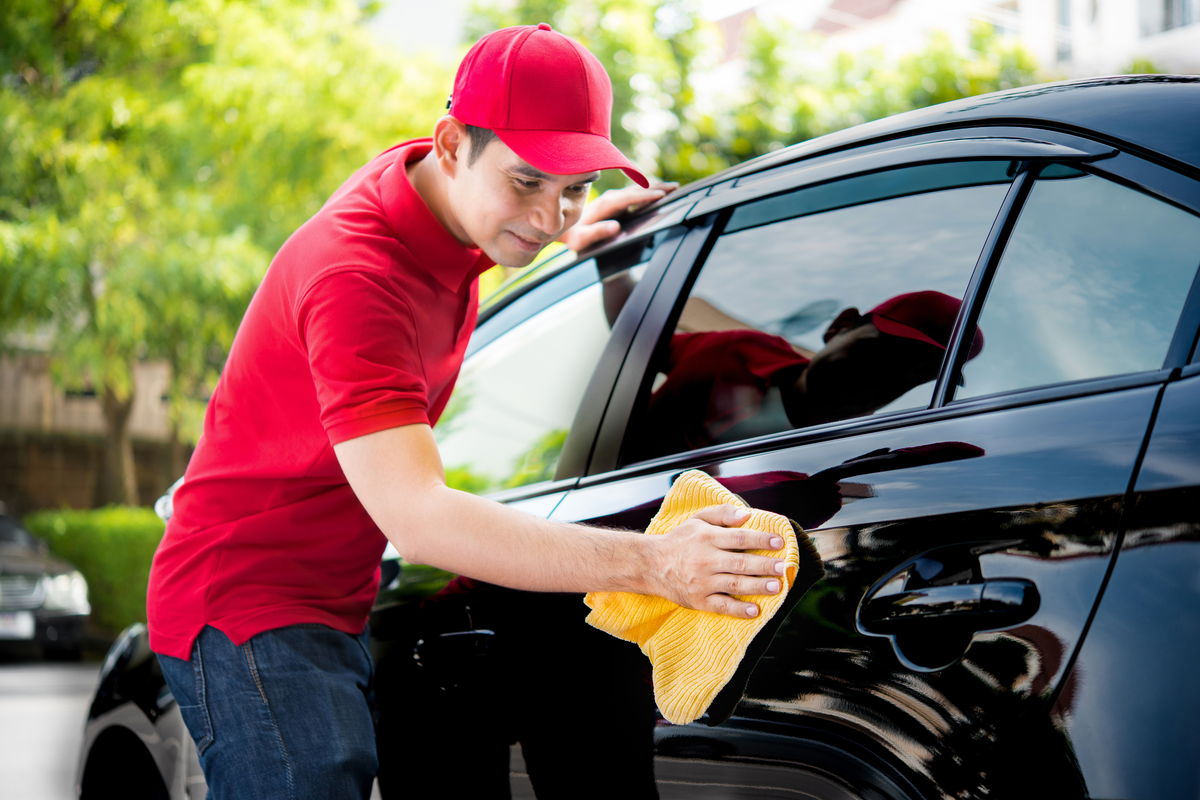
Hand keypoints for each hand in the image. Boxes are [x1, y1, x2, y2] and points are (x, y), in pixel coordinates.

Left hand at [556, 181, 678, 251]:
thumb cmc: (575, 236)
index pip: (629, 198)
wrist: (566, 228)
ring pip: (638, 189)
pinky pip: (635, 193)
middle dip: (656, 188)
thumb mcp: (582, 239)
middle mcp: (611, 197)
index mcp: (605, 205)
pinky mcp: (617, 200)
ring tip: (673, 187)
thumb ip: (597, 232)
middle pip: (637, 190)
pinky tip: (659, 191)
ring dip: (655, 187)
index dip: (645, 196)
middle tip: (676, 187)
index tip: (661, 196)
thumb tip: (615, 227)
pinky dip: (649, 190)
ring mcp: (614, 197)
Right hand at [650, 504, 786, 617]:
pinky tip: (754, 610)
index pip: (739, 538)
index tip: (779, 542)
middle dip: (764, 565)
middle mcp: (706, 560)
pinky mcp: (699, 600)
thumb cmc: (679, 540)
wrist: (651, 565)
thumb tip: (747, 515)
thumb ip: (722, 514)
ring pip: (734, 584)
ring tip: (776, 586)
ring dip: (757, 586)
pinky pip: (721, 606)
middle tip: (782, 567)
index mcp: (707, 538)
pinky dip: (738, 609)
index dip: (760, 540)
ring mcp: (702, 582)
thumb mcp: (697, 520)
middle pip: (740, 563)